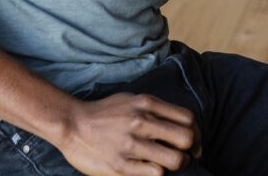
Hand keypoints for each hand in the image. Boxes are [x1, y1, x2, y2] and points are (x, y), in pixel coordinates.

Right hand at [58, 93, 200, 175]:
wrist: (72, 124)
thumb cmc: (104, 113)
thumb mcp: (131, 100)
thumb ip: (155, 109)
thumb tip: (182, 125)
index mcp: (146, 104)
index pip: (188, 119)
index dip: (196, 134)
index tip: (193, 143)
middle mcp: (142, 122)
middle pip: (187, 139)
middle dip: (192, 151)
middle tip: (186, 157)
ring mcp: (132, 145)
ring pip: (175, 160)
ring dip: (178, 165)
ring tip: (169, 165)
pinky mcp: (122, 166)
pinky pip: (156, 173)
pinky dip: (158, 173)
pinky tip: (151, 169)